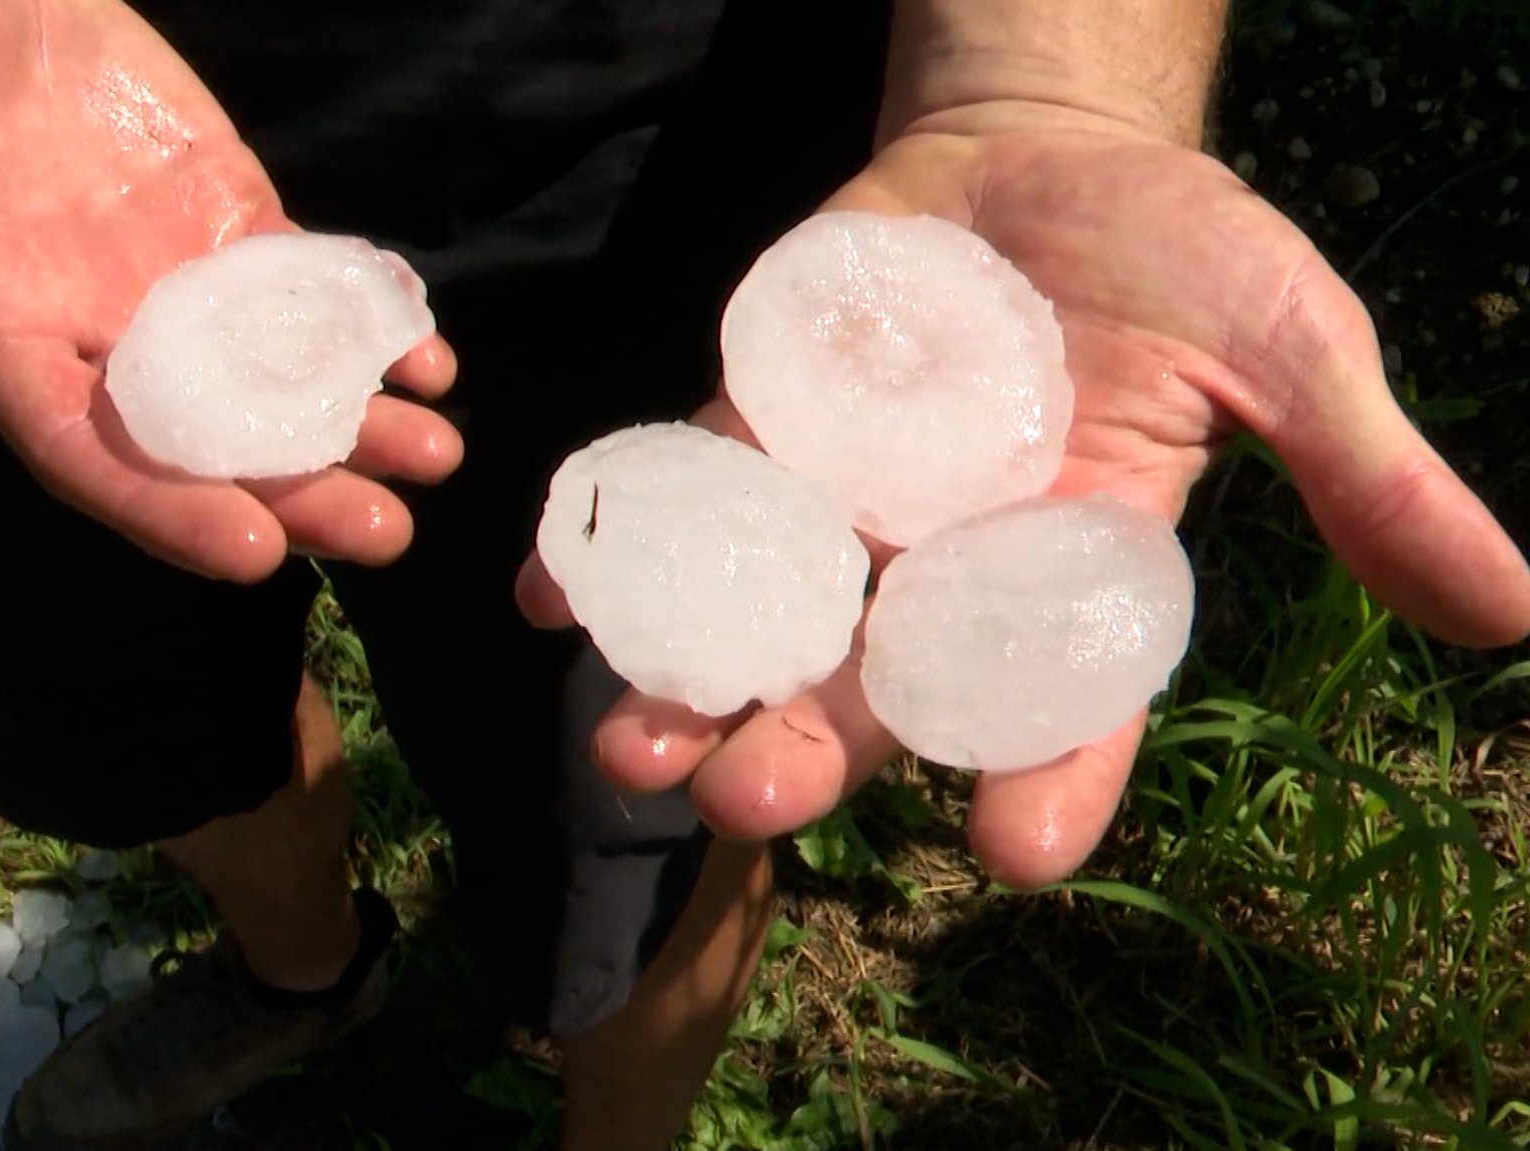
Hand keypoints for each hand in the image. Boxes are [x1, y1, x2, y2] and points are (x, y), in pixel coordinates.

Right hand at [0, 0, 460, 581]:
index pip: (79, 447)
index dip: (161, 504)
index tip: (254, 552)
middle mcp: (84, 322)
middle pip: (198, 438)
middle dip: (290, 488)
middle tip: (384, 534)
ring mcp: (161, 271)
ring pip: (266, 377)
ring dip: (351, 425)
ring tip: (436, 460)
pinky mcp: (218, 212)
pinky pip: (300, 292)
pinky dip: (364, 330)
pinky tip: (431, 365)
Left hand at [520, 109, 1529, 885]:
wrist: (1045, 157)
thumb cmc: (1182, 256)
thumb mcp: (1287, 349)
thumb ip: (1366, 479)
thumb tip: (1512, 616)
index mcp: (1073, 568)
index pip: (1064, 700)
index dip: (1047, 774)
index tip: (1019, 854)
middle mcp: (943, 562)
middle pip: (875, 682)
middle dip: (814, 745)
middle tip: (749, 805)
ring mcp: (840, 496)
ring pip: (758, 613)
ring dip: (686, 678)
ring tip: (626, 743)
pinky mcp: (753, 422)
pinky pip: (679, 493)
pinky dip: (611, 543)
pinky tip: (546, 592)